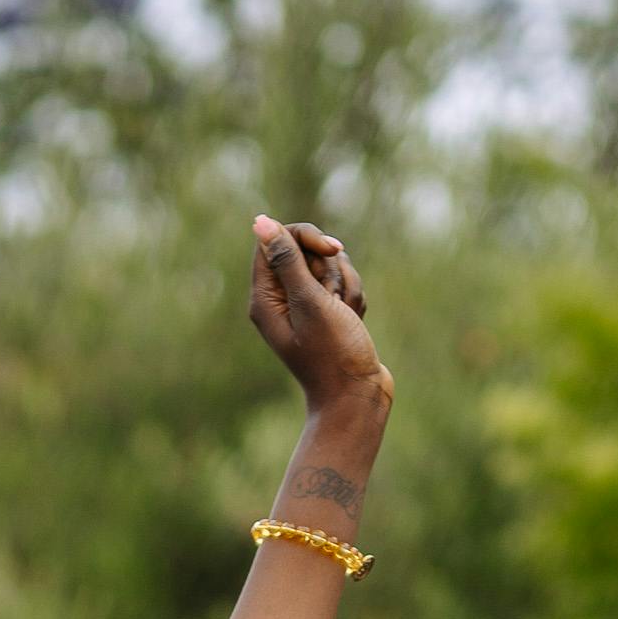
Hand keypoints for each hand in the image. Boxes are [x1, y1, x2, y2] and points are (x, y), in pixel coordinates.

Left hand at [247, 215, 390, 423]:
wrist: (357, 396)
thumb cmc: (332, 353)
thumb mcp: (309, 301)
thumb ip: (286, 260)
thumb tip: (260, 222)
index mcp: (265, 298)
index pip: (276, 239)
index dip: (306, 238)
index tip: (330, 251)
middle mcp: (280, 299)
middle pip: (306, 249)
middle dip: (330, 268)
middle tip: (333, 300)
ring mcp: (305, 305)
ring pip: (331, 265)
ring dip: (346, 286)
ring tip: (345, 317)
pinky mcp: (327, 311)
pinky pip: (344, 284)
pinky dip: (354, 299)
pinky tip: (353, 322)